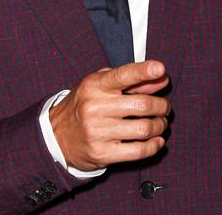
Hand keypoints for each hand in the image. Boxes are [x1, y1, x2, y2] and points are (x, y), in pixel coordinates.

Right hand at [49, 60, 169, 171]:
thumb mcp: (103, 85)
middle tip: (164, 107)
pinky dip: (153, 146)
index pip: (122, 75)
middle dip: (161, 106)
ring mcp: (97, 132)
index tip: (160, 68)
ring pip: (143, 128)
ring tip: (160, 123)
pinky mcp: (102, 154)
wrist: (57, 136)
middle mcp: (95, 107)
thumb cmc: (86, 104)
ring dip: (159, 126)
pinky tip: (156, 141)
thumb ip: (133, 81)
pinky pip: (137, 151)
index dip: (143, 71)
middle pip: (141, 105)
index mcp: (95, 85)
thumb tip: (161, 78)